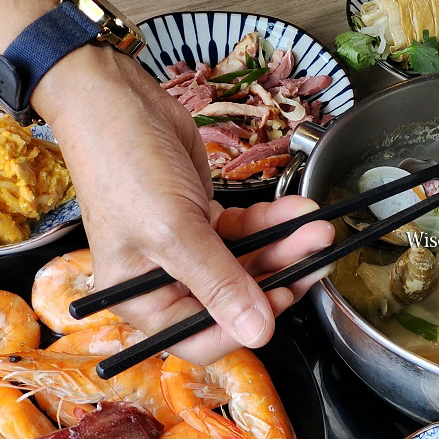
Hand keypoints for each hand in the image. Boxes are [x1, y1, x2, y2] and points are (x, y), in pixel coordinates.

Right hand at [35, 45, 333, 364]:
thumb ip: (219, 283)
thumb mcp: (173, 231)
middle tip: (318, 259)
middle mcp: (164, 280)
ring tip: (318, 230)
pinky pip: (249, 230)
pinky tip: (298, 211)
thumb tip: (257, 334)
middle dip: (280, 276)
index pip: (200, 337)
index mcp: (141, 299)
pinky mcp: (205, 218)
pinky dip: (274, 221)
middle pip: (235, 298)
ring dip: (286, 245)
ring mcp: (188, 248)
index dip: (245, 327)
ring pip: (249, 261)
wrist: (120, 100)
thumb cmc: (125, 166)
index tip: (284, 299)